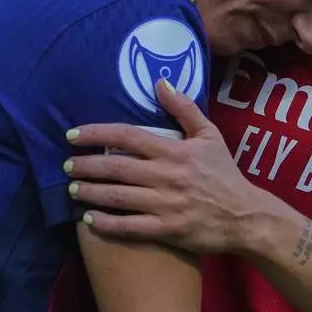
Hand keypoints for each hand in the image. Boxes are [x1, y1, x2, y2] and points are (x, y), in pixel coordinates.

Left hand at [66, 80, 266, 253]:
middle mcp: (166, 175)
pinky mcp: (167, 229)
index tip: (72, 135)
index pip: (126, 136)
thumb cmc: (224, 174)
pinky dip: (106, 223)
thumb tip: (160, 82)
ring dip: (90, 192)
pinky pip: (129, 226)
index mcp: (174, 150)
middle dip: (85, 165)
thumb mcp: (210, 135)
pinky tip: (89, 220)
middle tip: (66, 165)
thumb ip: (184, 108)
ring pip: (117, 197)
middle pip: (115, 167)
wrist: (246, 216)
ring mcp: (165, 204)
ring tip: (72, 189)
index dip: (96, 133)